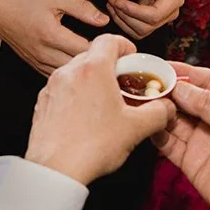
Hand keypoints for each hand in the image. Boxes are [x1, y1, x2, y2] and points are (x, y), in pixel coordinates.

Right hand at [0, 0, 110, 76]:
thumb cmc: (25, 2)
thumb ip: (82, 7)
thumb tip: (103, 20)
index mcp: (51, 35)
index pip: (86, 49)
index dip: (105, 49)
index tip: (119, 47)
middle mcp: (45, 53)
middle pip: (80, 67)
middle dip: (99, 63)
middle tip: (116, 58)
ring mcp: (40, 63)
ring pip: (70, 75)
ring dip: (85, 70)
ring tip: (101, 64)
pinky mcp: (36, 67)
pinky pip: (59, 76)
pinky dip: (72, 73)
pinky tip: (81, 67)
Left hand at [24, 35, 175, 186]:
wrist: (56, 170)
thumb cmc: (92, 146)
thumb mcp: (137, 128)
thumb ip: (158, 112)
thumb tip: (166, 108)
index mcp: (93, 69)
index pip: (109, 40)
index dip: (125, 46)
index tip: (132, 59)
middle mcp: (69, 72)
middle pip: (92, 55)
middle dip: (110, 67)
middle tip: (124, 86)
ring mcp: (52, 87)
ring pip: (76, 73)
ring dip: (92, 81)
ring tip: (105, 104)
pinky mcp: (43, 104)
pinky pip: (63, 90)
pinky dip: (76, 96)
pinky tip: (85, 118)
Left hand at [109, 0, 185, 39]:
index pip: (153, 15)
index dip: (133, 11)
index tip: (117, 1)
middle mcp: (170, 11)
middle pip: (146, 27)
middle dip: (125, 16)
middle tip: (111, 1)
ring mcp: (162, 14)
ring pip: (141, 30)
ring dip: (123, 20)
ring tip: (111, 4)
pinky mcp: (153, 14)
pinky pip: (138, 25)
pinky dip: (125, 19)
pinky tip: (116, 7)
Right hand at [152, 63, 209, 209]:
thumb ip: (207, 104)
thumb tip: (181, 86)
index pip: (207, 80)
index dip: (186, 72)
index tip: (164, 66)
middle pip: (186, 97)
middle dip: (168, 90)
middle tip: (148, 83)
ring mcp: (201, 138)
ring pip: (174, 118)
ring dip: (160, 109)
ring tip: (144, 101)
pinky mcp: (189, 158)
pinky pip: (168, 142)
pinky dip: (157, 132)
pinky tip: (149, 124)